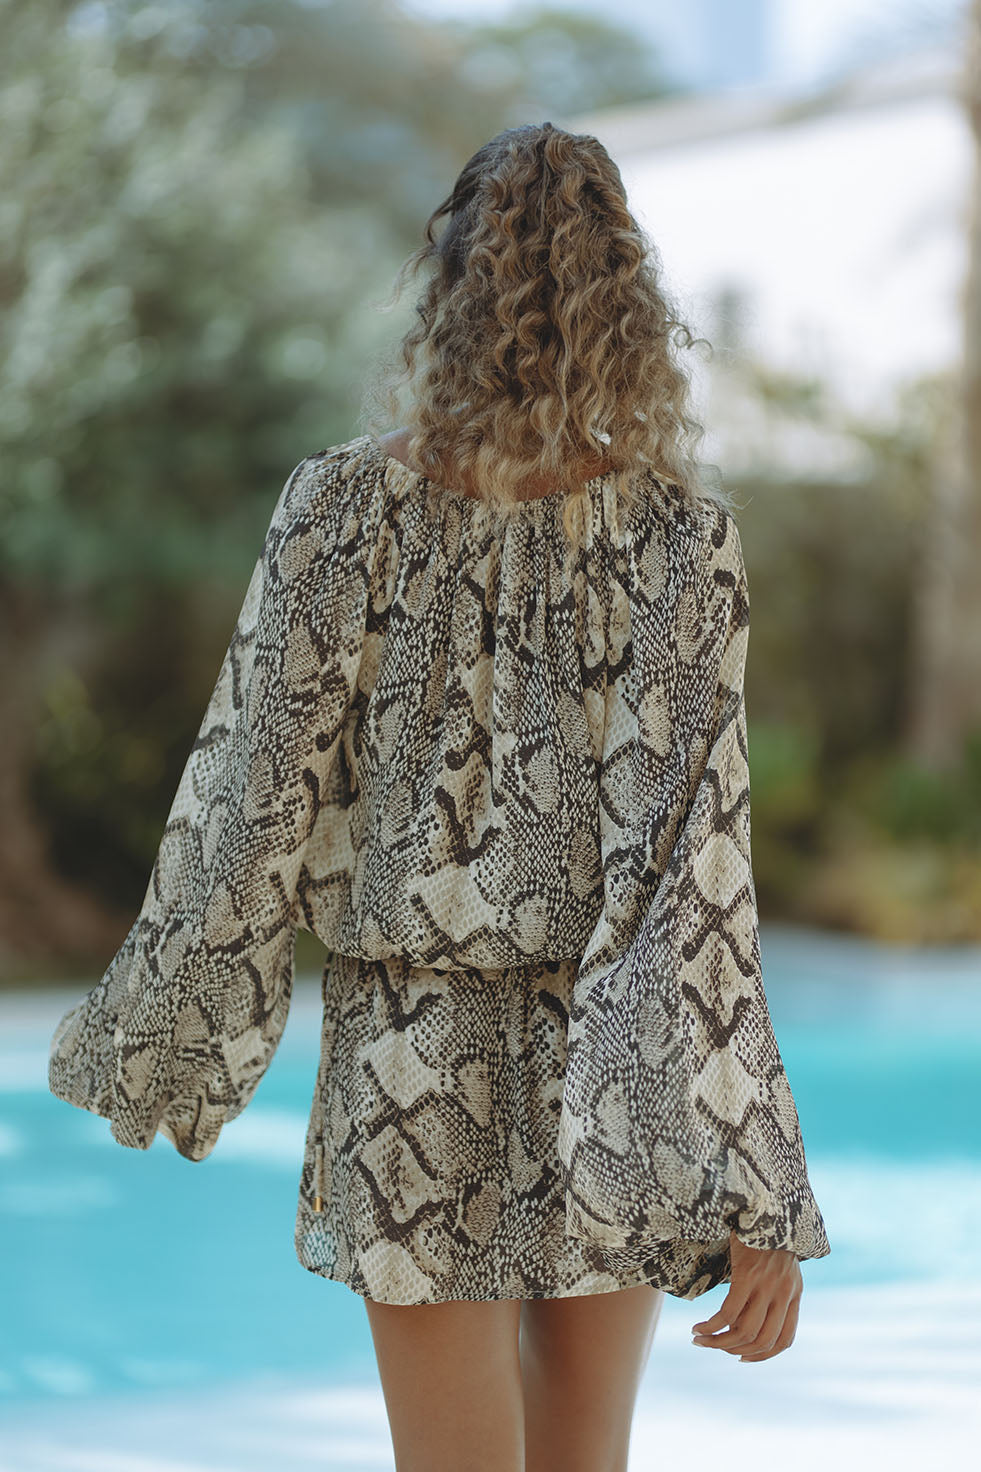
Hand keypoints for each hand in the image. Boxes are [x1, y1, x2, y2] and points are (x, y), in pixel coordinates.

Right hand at [690, 1229, 801, 1362]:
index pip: (784, 1340)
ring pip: (743, 1331)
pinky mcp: (748, 1275)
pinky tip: (698, 1326)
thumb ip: (773, 1287)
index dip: (762, 1356)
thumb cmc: (765, 1231)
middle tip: (713, 1347)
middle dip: (734, 1351)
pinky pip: (728, 1313)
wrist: (764, 1201)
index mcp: (794, 1293)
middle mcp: (784, 1293)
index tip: (741, 1359)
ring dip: (719, 1342)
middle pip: (762, 1341)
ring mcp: (767, 1285)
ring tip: (699, 1339)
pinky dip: (711, 1326)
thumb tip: (748, 1312)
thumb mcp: (779, 1262)